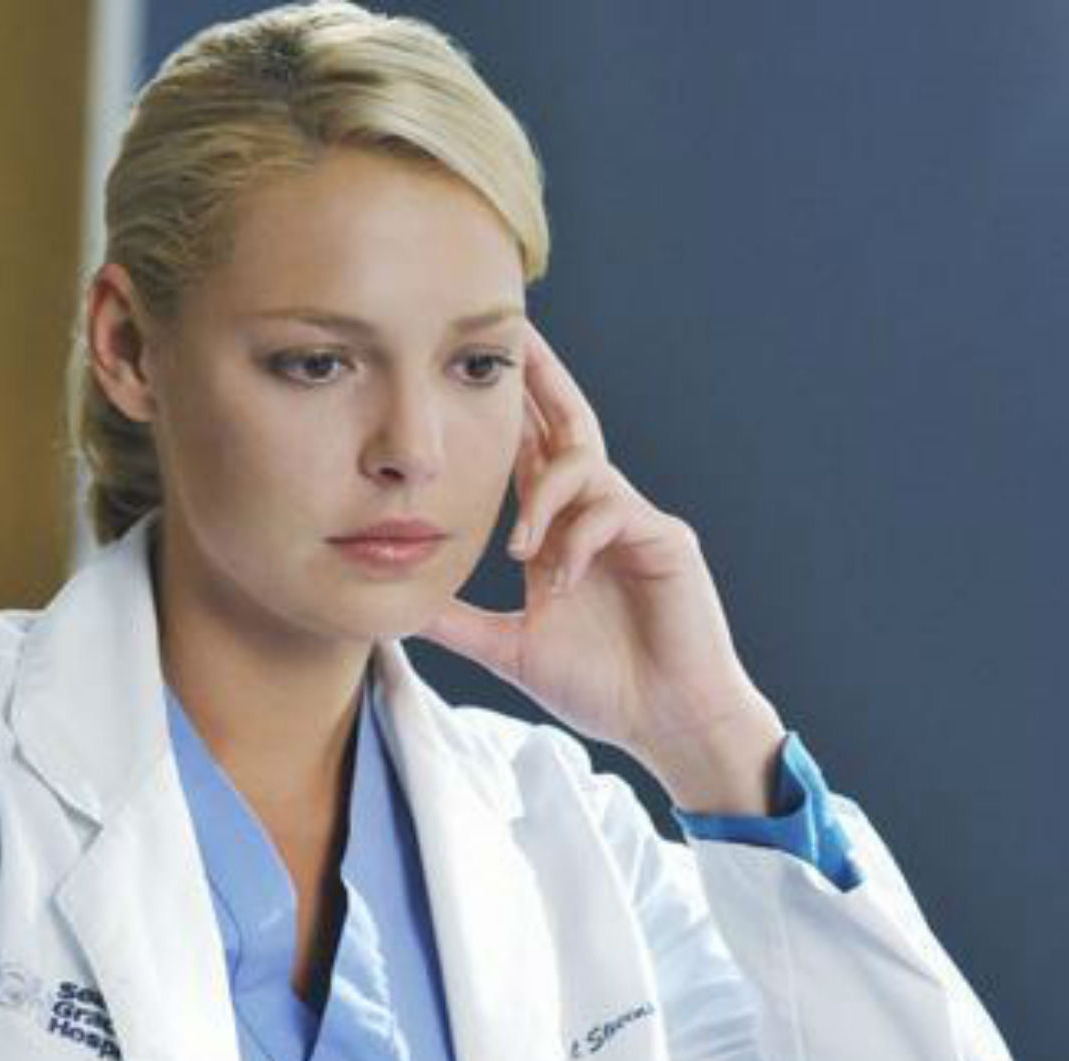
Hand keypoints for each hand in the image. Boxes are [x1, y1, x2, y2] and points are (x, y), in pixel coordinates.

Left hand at [413, 318, 785, 804]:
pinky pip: (613, 512)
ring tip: (522, 550)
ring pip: (584, 468)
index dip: (505, 411)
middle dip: (540, 378)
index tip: (467, 367)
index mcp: (562, 534)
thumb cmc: (604, 688)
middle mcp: (598, 517)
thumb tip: (400, 607)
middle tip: (512, 329)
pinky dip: (578, 539)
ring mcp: (635, 524)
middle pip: (569, 425)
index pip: (530, 455)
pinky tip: (560, 581)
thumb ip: (460, 623)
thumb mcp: (510, 651)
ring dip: (543, 499)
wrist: (667, 724)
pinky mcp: (666, 542)